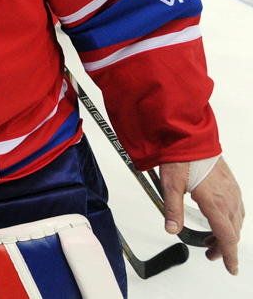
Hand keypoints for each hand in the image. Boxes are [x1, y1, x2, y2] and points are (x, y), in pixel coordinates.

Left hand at [160, 158, 243, 274]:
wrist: (190, 137)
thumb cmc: (181, 158)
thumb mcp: (170, 186)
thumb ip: (172, 210)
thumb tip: (172, 229)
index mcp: (216, 203)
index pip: (227, 238)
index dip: (229, 256)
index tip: (231, 268)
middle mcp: (228, 199)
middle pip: (232, 232)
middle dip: (223, 247)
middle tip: (209, 254)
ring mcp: (232, 191)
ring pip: (236, 221)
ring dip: (226, 234)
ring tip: (211, 240)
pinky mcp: (230, 184)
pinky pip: (237, 209)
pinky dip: (230, 220)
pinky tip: (219, 220)